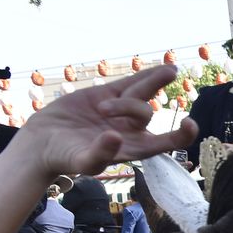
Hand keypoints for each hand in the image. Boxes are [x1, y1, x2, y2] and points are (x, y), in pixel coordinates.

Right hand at [11, 66, 196, 177]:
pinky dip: (144, 76)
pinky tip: (165, 70)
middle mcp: (132, 129)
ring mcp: (120, 111)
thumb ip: (100, 154)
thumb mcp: (83, 162)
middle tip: (102, 112)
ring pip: (142, 93)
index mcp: (135, 148)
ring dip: (155, 81)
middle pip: (145, 112)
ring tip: (172, 71)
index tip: (190, 123)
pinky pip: (128, 83)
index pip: (167, 142)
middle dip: (128, 108)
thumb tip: (115, 137)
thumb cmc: (66, 159)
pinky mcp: (106, 95)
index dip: (182, 135)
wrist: (43, 142)